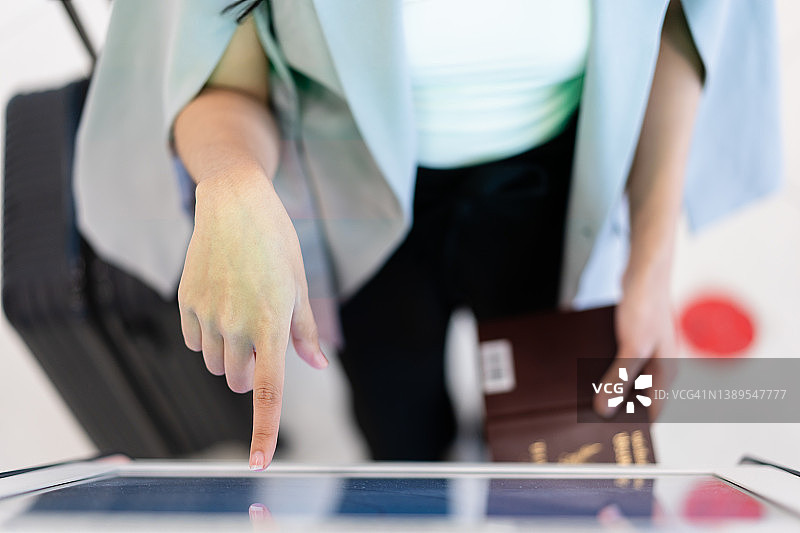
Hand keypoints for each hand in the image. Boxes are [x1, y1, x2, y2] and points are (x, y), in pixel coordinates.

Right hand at [177, 170, 327, 469]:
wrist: (234, 203)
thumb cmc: (277, 242)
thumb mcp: (299, 285)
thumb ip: (305, 333)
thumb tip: (316, 367)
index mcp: (271, 323)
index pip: (268, 391)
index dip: (264, 430)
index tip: (259, 462)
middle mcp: (236, 325)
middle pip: (240, 380)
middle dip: (252, 374)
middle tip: (261, 344)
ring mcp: (206, 315)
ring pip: (216, 364)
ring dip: (230, 356)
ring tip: (242, 317)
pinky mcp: (186, 304)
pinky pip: (195, 342)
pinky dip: (208, 338)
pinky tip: (220, 308)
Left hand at [594, 258, 676, 418]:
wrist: (644, 270)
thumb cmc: (646, 305)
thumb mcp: (632, 346)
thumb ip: (619, 378)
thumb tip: (605, 409)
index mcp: (666, 372)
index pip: (651, 411)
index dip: (632, 424)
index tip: (609, 437)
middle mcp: (658, 365)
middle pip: (635, 396)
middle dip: (614, 405)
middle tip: (587, 417)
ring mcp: (645, 352)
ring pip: (623, 378)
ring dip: (604, 385)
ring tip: (580, 395)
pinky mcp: (631, 340)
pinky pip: (615, 360)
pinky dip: (600, 365)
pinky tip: (581, 368)